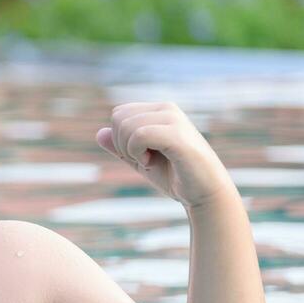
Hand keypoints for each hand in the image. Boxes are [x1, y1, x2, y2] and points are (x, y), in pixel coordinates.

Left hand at [95, 101, 235, 209]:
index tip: (141, 153)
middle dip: (122, 144)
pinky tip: (151, 162)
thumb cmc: (175, 177)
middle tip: (145, 159)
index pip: (119, 113)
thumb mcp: (140, 160)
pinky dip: (136, 152)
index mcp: (160, 110)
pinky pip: (138, 135)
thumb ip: (120, 147)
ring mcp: (174, 119)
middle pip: (118, 117)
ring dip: (130, 151)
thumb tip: (99, 133)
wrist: (204, 194)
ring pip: (126, 126)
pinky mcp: (177, 135)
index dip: (120, 138)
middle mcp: (167, 109)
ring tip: (151, 161)